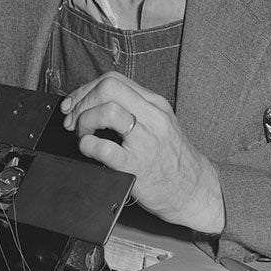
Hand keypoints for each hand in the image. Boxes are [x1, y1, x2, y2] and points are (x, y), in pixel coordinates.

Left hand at [60, 71, 224, 234]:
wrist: (196, 190)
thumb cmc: (173, 159)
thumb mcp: (160, 124)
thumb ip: (134, 110)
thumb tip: (94, 103)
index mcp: (155, 104)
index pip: (113, 80)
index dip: (86, 90)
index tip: (75, 104)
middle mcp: (153, 117)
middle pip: (108, 88)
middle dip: (82, 101)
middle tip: (74, 120)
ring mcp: (147, 141)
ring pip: (108, 111)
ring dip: (85, 121)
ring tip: (83, 135)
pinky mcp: (138, 166)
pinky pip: (105, 149)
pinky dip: (88, 146)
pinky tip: (89, 150)